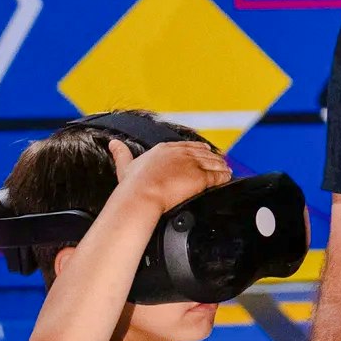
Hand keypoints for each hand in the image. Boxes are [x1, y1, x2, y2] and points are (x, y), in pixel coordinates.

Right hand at [107, 136, 230, 216]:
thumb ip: (121, 153)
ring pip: (211, 162)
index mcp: (164, 149)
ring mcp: (191, 164)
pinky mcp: (199, 177)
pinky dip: (223, 176)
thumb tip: (113, 144)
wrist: (141, 196)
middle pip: (201, 153)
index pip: (185, 146)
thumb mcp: (126, 165)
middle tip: (220, 160)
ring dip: (220, 166)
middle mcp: (179, 153)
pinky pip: (216, 175)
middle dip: (211, 156)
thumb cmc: (134, 186)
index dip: (195, 148)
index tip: (203, 149)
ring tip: (226, 169)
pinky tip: (227, 177)